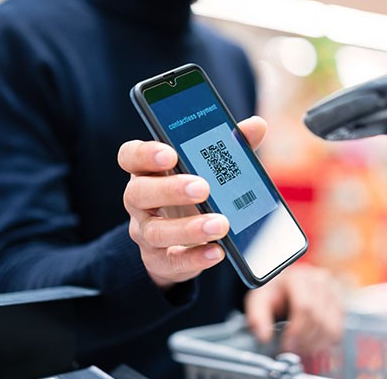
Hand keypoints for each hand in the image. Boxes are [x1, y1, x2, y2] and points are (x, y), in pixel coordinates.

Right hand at [118, 116, 266, 288]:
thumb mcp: (211, 170)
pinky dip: (196, 257)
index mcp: (148, 170)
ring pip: (155, 231)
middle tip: (203, 188)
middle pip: (138, 192)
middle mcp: (139, 200)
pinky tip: (218, 252)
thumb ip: (230, 148)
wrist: (180, 243)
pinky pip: (173, 260)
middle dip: (170, 189)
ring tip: (220, 224)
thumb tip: (256, 126)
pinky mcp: (159, 259)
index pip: (130, 156)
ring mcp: (146, 231)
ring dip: (188, 228)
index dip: (145, 154)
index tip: (170, 153)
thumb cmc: (195, 196)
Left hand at [244, 264, 342, 354]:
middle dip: (305, 340)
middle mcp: (319, 280)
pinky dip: (326, 343)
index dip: (297, 330)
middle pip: (319, 319)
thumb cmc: (272, 292)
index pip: (305, 307)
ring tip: (301, 348)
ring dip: (316, 344)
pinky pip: (338, 330)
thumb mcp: (258, 300)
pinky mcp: (340, 303)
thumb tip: (264, 336)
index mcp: (298, 277)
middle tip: (292, 350)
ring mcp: (332, 291)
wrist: (283, 287)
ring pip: (331, 327)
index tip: (286, 344)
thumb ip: (257, 317)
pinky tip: (311, 344)